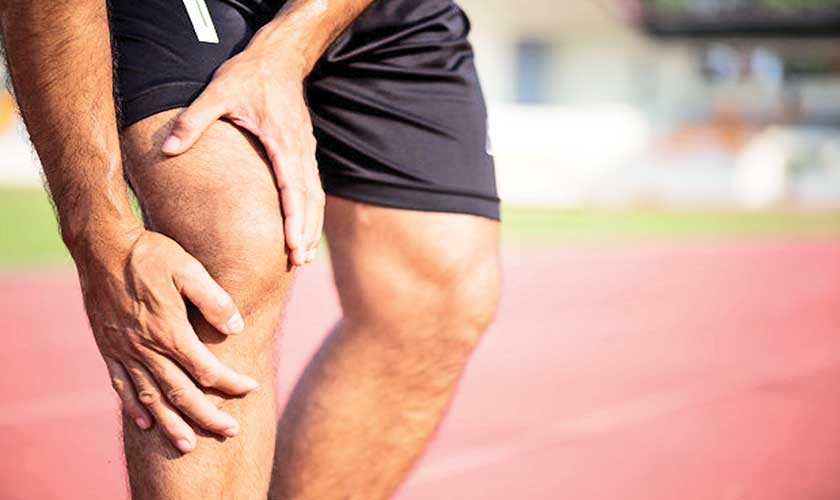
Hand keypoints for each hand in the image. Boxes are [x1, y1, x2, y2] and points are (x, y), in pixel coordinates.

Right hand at [75, 227, 258, 453]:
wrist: (101, 245)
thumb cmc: (150, 253)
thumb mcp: (188, 268)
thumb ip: (213, 299)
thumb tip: (236, 327)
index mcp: (169, 331)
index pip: (207, 370)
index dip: (232, 382)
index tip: (252, 387)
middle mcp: (146, 348)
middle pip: (181, 393)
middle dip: (207, 416)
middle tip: (229, 432)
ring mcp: (124, 350)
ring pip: (151, 397)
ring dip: (171, 423)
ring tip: (187, 445)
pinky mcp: (108, 347)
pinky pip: (121, 386)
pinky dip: (134, 408)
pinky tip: (145, 424)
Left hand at [160, 42, 323, 266]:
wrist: (280, 57)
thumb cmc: (248, 75)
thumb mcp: (216, 93)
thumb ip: (193, 122)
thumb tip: (168, 150)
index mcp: (282, 142)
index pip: (293, 189)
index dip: (294, 219)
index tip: (293, 244)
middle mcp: (300, 151)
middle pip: (310, 200)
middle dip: (306, 232)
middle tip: (300, 261)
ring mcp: (305, 152)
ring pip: (315, 196)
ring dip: (312, 226)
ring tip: (304, 256)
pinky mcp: (304, 150)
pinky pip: (313, 187)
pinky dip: (311, 211)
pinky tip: (305, 228)